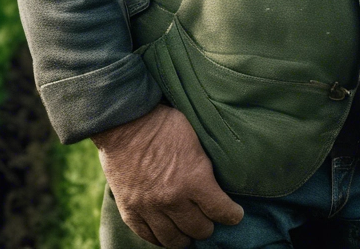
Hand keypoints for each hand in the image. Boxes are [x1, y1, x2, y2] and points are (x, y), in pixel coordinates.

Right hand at [91, 103, 243, 247]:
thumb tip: (218, 180)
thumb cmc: (163, 123)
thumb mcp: (194, 137)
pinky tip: (168, 230)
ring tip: (189, 229)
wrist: (125, 122)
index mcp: (194, 179)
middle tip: (209, 217)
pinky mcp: (130, 212)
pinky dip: (161, 238)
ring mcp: (150, 208)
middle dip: (208, 224)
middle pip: (200, 230)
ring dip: (186, 235)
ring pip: (175, 240)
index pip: (221, 211)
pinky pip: (150, 237)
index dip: (232, 215)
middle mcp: (173, 199)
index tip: (235, 214)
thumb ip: (205, 164)